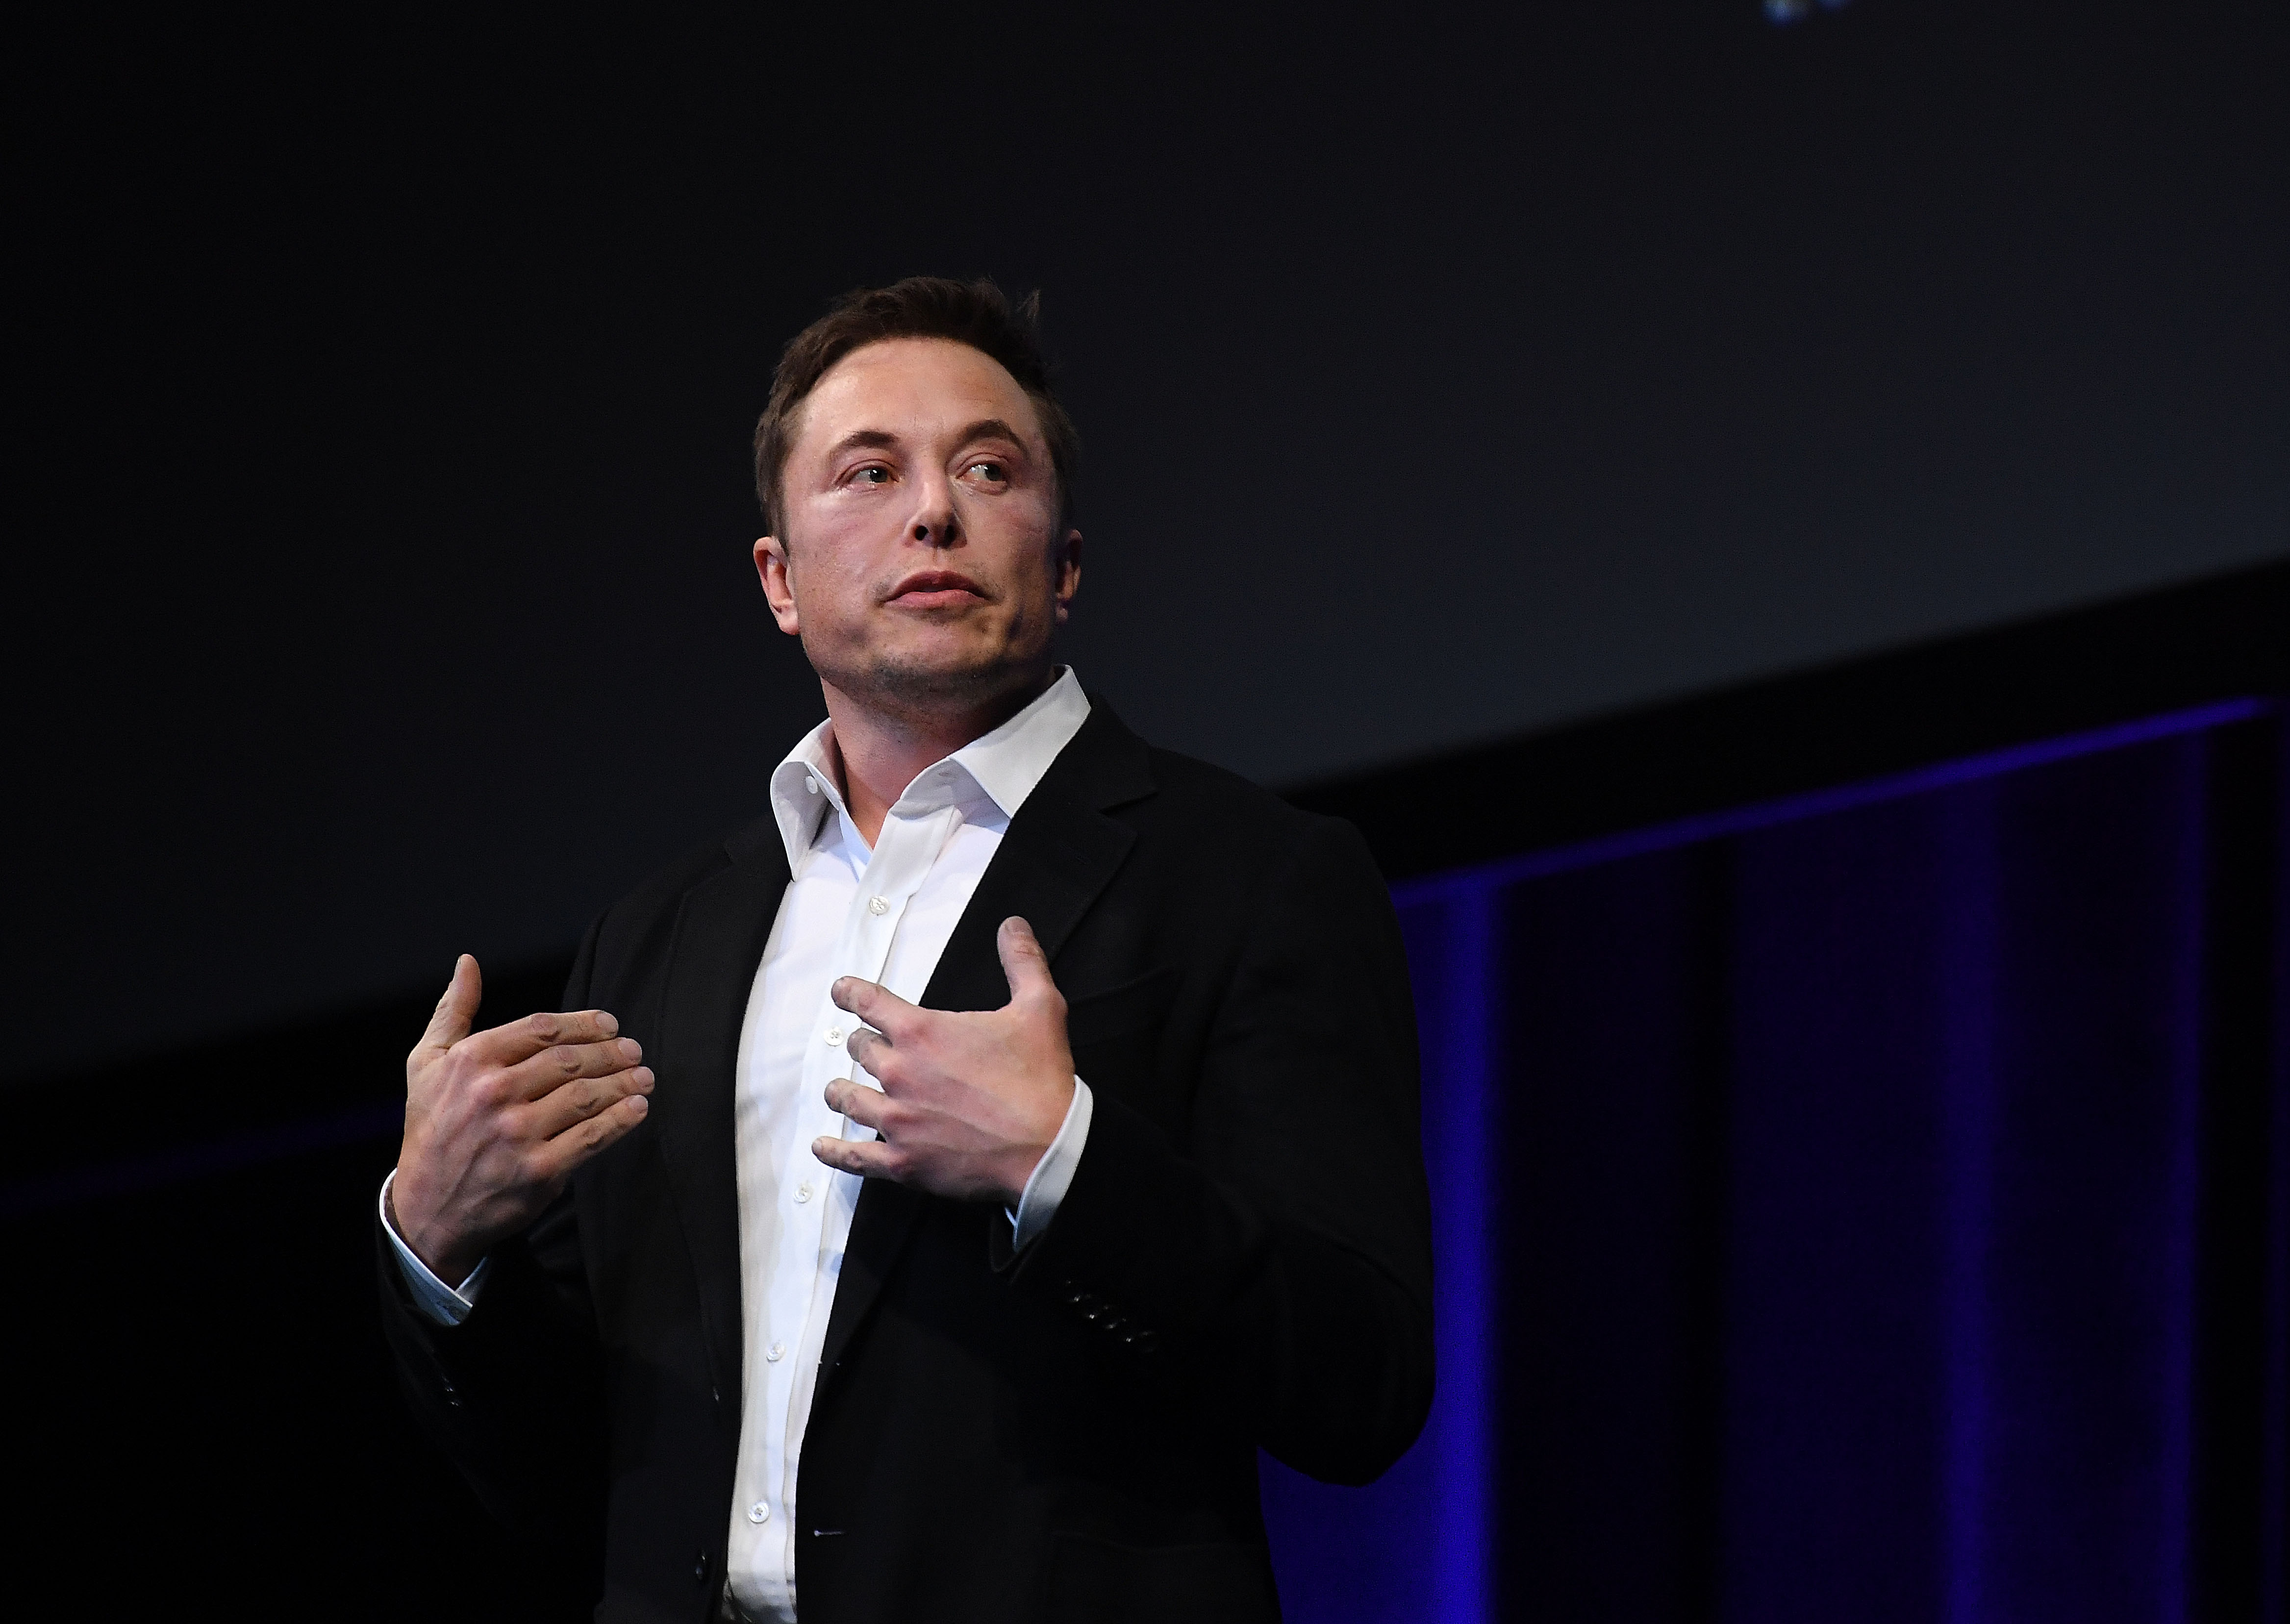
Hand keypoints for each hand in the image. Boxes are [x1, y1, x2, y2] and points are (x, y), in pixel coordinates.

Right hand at [390, 955, 652, 1284]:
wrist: (426, 1208)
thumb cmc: (430, 1129)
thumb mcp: (426, 1064)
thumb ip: (452, 1011)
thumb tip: (468, 964)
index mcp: (472, 1061)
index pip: (543, 1028)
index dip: (584, 1023)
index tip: (609, 1025)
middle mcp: (494, 1093)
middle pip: (571, 1060)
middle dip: (611, 1052)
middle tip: (633, 1050)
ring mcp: (517, 1132)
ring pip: (586, 1096)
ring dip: (623, 1083)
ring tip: (643, 1076)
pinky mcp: (539, 1170)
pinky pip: (592, 1136)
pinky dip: (621, 1120)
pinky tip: (637, 1108)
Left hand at [814, 917, 1075, 1204]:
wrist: (1049, 1148)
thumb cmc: (1042, 1080)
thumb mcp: (1040, 1008)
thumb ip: (1022, 961)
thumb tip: (1013, 926)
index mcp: (923, 1033)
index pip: (868, 1002)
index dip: (850, 993)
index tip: (841, 991)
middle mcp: (900, 1073)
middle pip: (860, 1050)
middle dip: (864, 1044)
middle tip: (869, 1046)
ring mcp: (897, 1120)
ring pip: (848, 1099)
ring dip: (842, 1090)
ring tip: (839, 1090)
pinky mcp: (903, 1161)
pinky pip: (855, 1157)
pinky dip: (834, 1152)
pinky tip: (822, 1146)